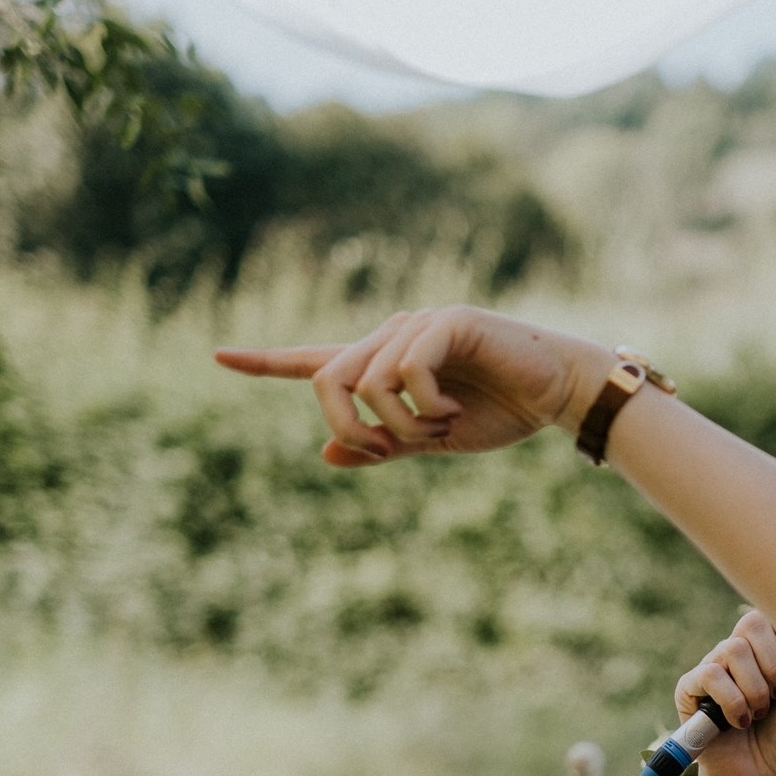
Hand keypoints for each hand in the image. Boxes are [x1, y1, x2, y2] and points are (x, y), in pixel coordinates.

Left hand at [215, 306, 613, 466]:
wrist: (557, 395)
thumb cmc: (502, 413)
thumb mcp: (433, 442)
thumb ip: (383, 446)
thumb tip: (324, 453)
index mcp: (384, 365)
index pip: (315, 360)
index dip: (267, 361)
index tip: (219, 355)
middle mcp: (392, 337)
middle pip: (328, 378)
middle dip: (349, 425)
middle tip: (392, 451)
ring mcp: (418, 326)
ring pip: (366, 382)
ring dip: (400, 425)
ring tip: (441, 431)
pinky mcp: (447, 322)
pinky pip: (406, 371)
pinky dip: (425, 406)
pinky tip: (454, 413)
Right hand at [674, 610, 775, 775]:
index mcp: (765, 652)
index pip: (770, 617)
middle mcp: (737, 656)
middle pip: (750, 624)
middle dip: (774, 663)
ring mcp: (712, 671)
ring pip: (732, 650)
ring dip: (755, 690)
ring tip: (758, 716)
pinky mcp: (689, 691)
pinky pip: (710, 675)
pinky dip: (732, 702)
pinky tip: (738, 723)